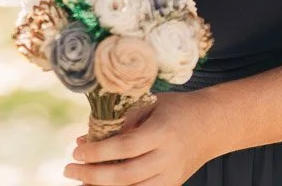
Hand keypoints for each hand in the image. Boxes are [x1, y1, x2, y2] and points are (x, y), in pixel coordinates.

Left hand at [64, 93, 216, 185]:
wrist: (212, 125)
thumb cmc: (178, 108)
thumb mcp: (151, 104)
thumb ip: (122, 120)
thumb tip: (87, 136)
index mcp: (161, 132)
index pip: (124, 146)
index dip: (98, 152)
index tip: (76, 149)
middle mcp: (167, 158)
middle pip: (125, 175)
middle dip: (93, 175)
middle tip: (69, 168)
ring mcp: (171, 176)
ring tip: (82, 181)